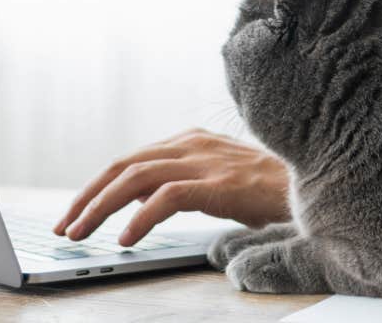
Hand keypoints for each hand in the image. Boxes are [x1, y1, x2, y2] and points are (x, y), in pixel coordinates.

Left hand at [53, 128, 290, 246]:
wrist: (315, 184)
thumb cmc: (268, 190)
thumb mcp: (216, 182)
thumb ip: (177, 185)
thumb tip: (136, 205)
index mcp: (189, 142)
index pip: (129, 161)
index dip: (96, 188)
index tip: (75, 213)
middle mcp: (191, 144)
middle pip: (123, 166)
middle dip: (87, 197)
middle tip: (65, 226)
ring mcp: (204, 162)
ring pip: (135, 178)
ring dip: (101, 208)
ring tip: (81, 235)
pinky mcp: (218, 184)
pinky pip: (167, 198)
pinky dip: (140, 218)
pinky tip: (126, 239)